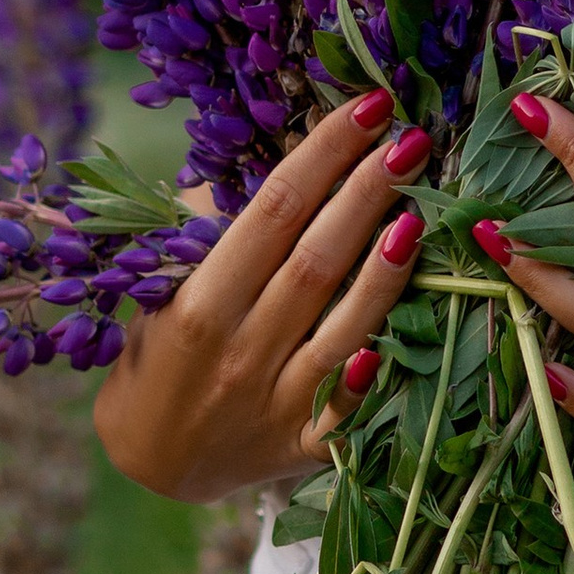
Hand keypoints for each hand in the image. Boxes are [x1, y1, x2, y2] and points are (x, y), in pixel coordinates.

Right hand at [93, 91, 434, 499]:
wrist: (150, 465)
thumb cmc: (157, 357)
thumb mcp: (159, 289)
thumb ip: (206, 229)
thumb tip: (259, 156)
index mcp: (200, 304)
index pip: (272, 211)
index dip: (322, 154)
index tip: (366, 108)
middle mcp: (242, 350)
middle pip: (316, 257)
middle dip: (366, 191)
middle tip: (411, 138)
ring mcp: (276, 402)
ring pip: (344, 325)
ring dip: (386, 267)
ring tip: (422, 210)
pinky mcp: (303, 444)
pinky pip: (348, 409)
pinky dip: (372, 372)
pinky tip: (407, 327)